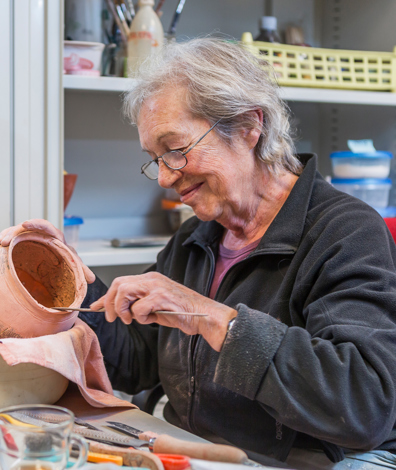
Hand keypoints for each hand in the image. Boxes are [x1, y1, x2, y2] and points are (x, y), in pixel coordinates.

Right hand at [0, 219, 94, 283]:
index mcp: (55, 237)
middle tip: (5, 240)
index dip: (36, 224)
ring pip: (17, 234)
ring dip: (8, 237)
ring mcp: (30, 239)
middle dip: (15, 232)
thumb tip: (91, 279)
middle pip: (27, 229)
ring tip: (1, 243)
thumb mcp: (72, 263)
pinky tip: (1, 247)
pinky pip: (13, 240)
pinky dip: (7, 241)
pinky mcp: (22, 244)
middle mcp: (41, 235)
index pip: (47, 227)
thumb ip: (80, 269)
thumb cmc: (65, 259)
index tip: (26, 223)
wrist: (58, 262)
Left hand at [90, 272, 236, 351]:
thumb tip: (114, 311)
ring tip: (132, 319)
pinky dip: (141, 317)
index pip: (121, 282)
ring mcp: (157, 287)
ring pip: (125, 291)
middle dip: (111, 303)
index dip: (106, 296)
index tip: (96, 307)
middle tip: (116, 318)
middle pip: (119, 284)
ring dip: (123, 309)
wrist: (204, 315)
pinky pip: (139, 307)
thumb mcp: (154, 307)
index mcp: (150, 279)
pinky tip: (151, 319)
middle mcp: (152, 279)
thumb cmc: (180, 312)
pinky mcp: (162, 297)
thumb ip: (136, 306)